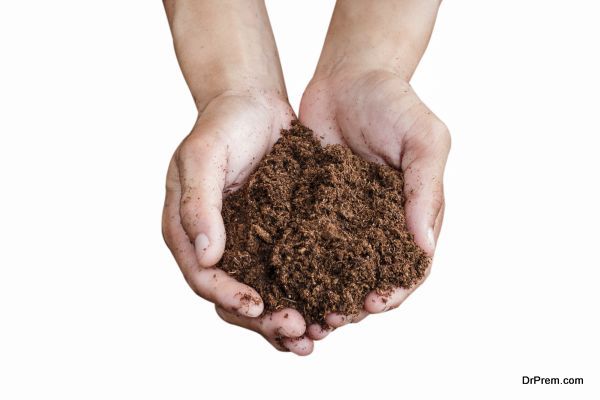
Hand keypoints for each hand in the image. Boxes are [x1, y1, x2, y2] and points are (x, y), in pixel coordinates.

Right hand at [162, 91, 313, 354]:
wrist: (253, 104)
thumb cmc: (222, 124)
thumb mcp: (204, 157)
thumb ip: (198, 204)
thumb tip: (206, 256)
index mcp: (188, 232)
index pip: (204, 278)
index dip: (230, 297)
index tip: (259, 307)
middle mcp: (216, 246)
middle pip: (233, 297)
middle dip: (263, 319)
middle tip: (298, 331)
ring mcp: (246, 244)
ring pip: (262, 294)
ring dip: (285, 319)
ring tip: (316, 336)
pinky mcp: (274, 237)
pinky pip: (287, 274)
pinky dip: (303, 294)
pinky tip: (327, 308)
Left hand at [299, 68, 449, 332]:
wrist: (348, 76)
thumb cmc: (394, 103)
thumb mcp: (423, 139)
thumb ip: (426, 190)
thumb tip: (423, 247)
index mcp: (412, 216)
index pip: (408, 267)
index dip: (394, 291)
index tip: (373, 304)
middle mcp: (378, 225)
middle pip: (368, 278)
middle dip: (352, 304)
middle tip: (329, 319)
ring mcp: (343, 220)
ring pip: (333, 270)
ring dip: (321, 294)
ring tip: (302, 313)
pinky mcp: (311, 209)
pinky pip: (303, 243)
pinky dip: (295, 266)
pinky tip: (279, 280)